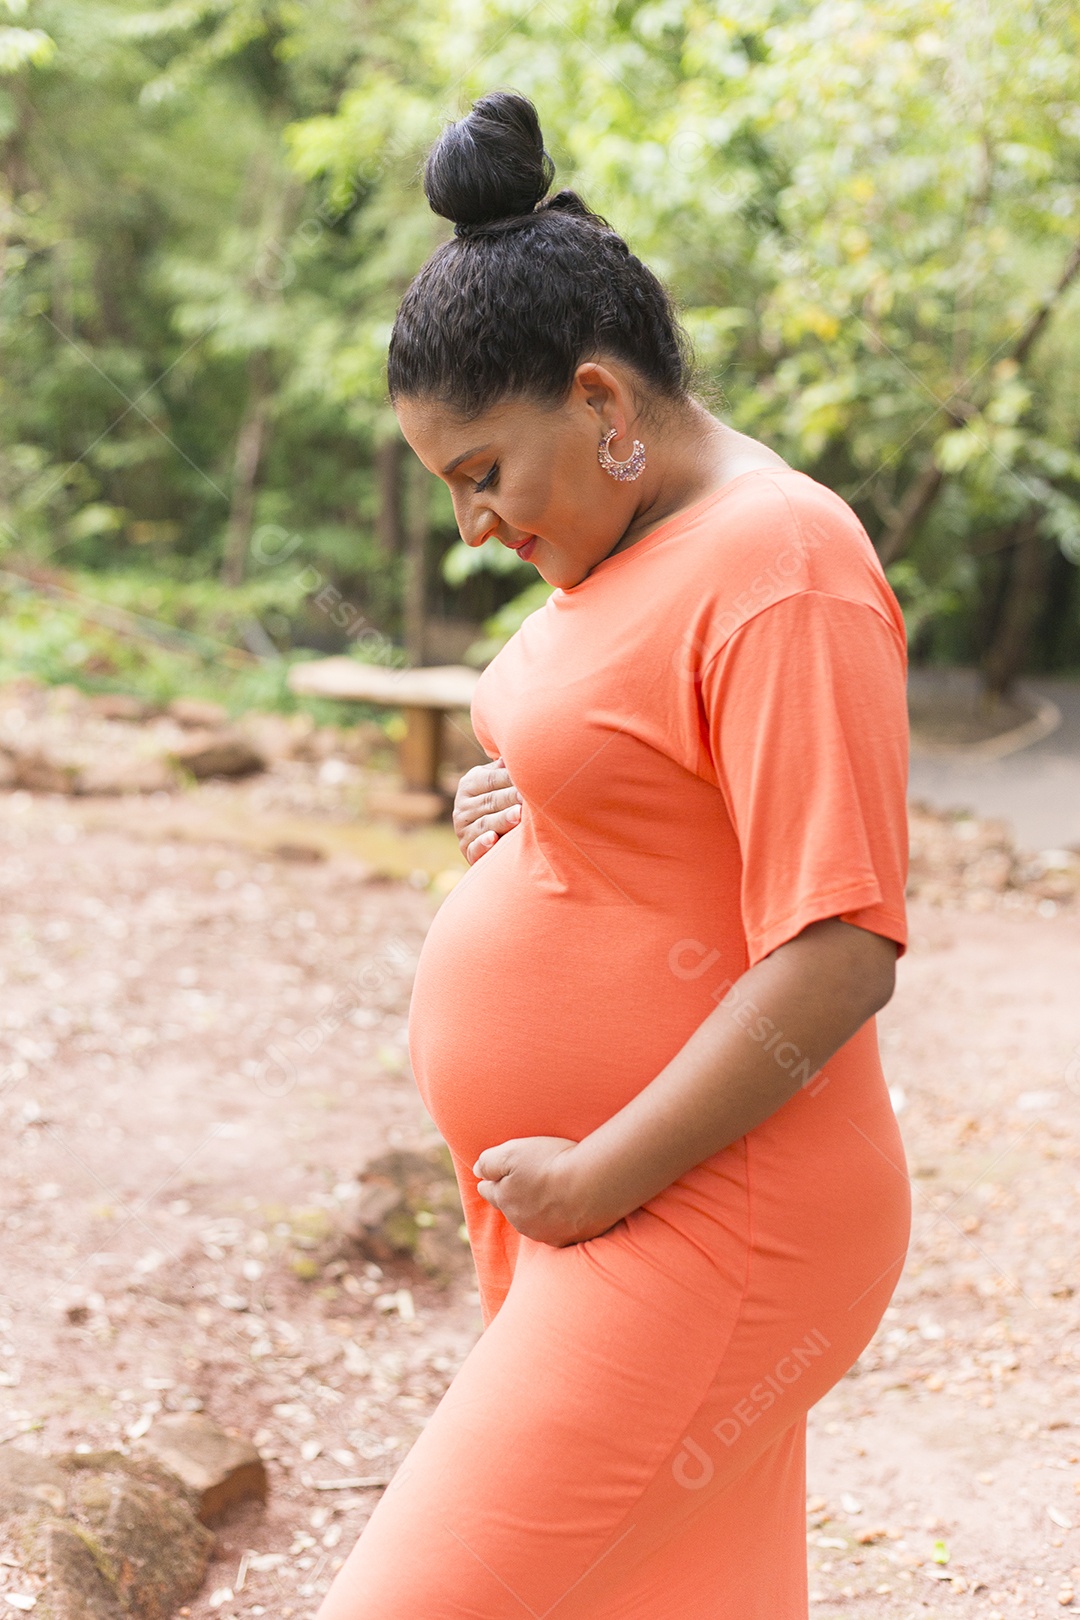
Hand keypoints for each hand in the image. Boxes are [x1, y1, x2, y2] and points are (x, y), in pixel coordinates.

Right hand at [453, 757, 522, 864]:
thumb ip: (500, 770)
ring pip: (485, 823)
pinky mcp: (467, 850)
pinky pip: (474, 847)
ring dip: (502, 820)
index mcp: (468, 786)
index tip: (530, 777)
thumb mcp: (493, 783)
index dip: (510, 778)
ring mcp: (463, 830)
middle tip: (529, 798)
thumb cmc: (495, 802)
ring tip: (518, 816)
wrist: (482, 837)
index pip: (490, 780)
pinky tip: (494, 839)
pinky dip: (483, 844)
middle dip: (511, 798)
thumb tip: (512, 751)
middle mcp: (462, 807)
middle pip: (490, 801)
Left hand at [472, 1135, 616, 1246]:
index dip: (491, 1179)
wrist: (592, 1184)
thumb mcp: (511, 1152)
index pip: (488, 1190)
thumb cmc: (551, 1163)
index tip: (496, 1174)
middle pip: (511, 1208)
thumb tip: (478, 1171)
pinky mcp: (568, 1240)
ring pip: (533, 1221)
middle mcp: (520, 1222)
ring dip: (537, 1209)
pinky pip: (558, 1230)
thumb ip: (488, 1162)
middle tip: (528, 1181)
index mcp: (505, 1199)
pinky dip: (560, 1220)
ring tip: (550, 1194)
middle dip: (514, 1196)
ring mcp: (544, 1233)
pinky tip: (569, 1208)